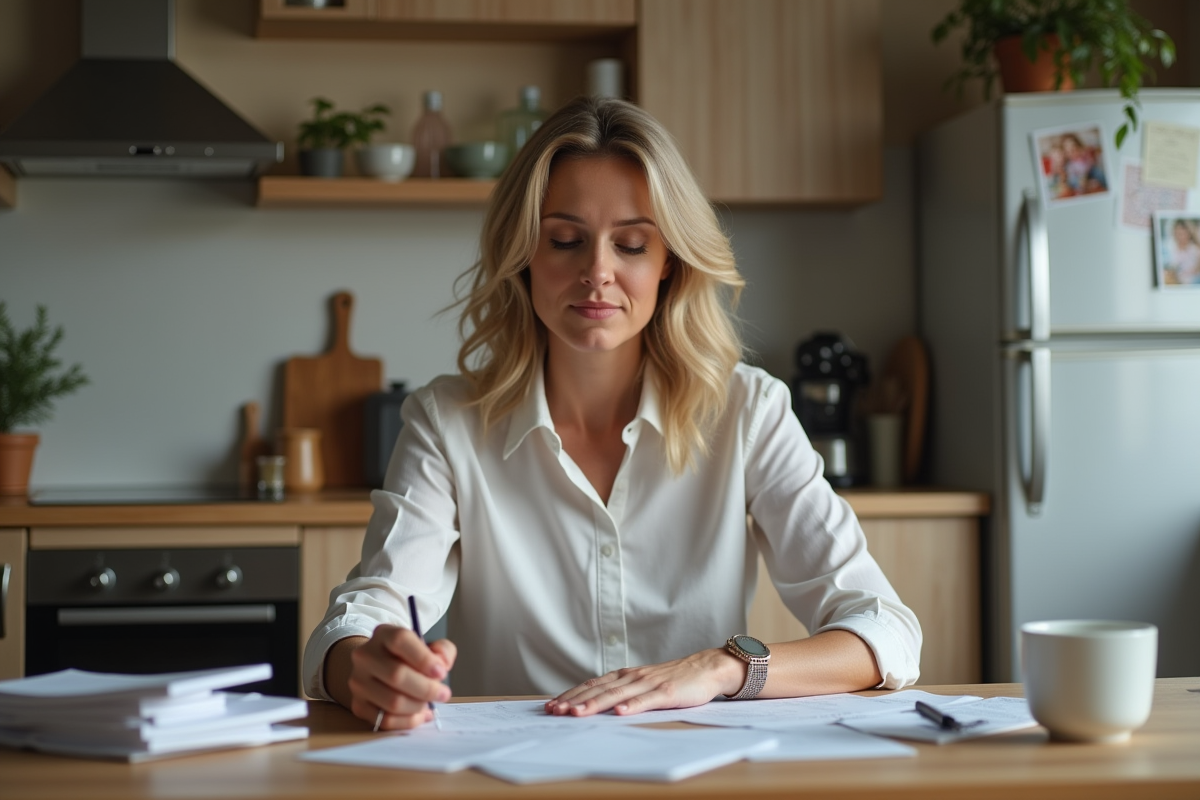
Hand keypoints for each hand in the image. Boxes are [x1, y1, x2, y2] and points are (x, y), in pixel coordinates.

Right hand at [338, 625, 456, 730]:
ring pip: (393, 701)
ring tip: (429, 703)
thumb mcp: (427, 646)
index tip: (441, 672)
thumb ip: (442, 650)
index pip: (400, 640)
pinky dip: (408, 721)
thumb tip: (441, 665)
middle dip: (427, 688)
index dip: (423, 658)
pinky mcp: (358, 705)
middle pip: (396, 674)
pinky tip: (419, 714)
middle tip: (444, 694)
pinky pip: (386, 720)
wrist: (378, 670)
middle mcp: (365, 655)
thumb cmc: (408, 658)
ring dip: (419, 706)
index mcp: (384, 634)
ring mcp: (358, 681)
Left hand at [544, 648, 743, 716]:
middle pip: (598, 689)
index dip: (571, 695)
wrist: (706, 669)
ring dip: (595, 704)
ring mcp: (649, 684)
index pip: (592, 685)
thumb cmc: (673, 679)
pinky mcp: (666, 692)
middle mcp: (633, 677)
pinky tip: (619, 713)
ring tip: (577, 713)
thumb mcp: (643, 684)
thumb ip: (622, 692)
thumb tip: (595, 704)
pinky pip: (646, 700)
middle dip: (574, 701)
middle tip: (554, 711)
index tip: (552, 705)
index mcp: (625, 676)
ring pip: (617, 695)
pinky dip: (632, 706)